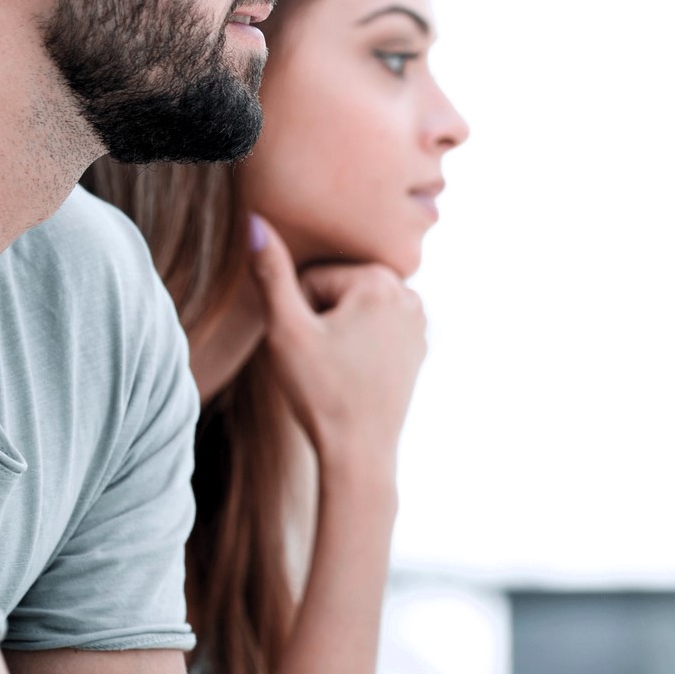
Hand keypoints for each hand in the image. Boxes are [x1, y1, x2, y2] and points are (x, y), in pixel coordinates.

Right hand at [248, 214, 426, 471]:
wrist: (359, 452)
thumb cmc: (320, 393)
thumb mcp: (286, 330)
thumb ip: (270, 273)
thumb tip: (255, 220)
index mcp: (379, 281)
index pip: (314, 278)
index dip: (299, 312)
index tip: (310, 346)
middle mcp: (409, 294)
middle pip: (339, 289)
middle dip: (322, 318)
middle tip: (324, 360)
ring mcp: (419, 321)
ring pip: (356, 308)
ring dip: (339, 330)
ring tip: (339, 367)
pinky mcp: (420, 345)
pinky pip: (375, 328)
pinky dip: (360, 344)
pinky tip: (356, 373)